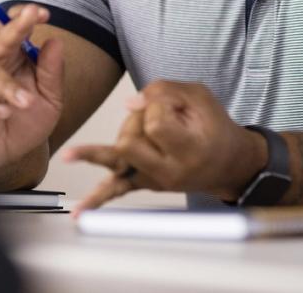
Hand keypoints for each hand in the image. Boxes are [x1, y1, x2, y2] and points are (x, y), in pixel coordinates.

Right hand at [0, 5, 64, 175]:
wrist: (1, 158)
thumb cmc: (23, 123)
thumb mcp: (49, 100)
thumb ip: (52, 72)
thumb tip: (55, 41)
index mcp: (12, 56)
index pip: (15, 28)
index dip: (25, 18)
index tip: (42, 12)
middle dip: (15, 27)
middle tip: (30, 16)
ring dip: (6, 84)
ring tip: (25, 103)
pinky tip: (4, 112)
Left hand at [65, 80, 265, 215]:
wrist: (228, 163)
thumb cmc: (214, 126)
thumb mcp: (199, 96)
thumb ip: (164, 90)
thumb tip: (128, 103)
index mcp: (190, 149)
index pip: (156, 123)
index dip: (157, 105)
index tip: (172, 102)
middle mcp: (170, 171)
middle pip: (129, 141)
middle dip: (136, 119)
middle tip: (159, 114)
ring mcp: (155, 180)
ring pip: (117, 157)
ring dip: (119, 136)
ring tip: (75, 152)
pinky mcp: (145, 184)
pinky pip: (118, 190)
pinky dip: (98, 199)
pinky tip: (80, 211)